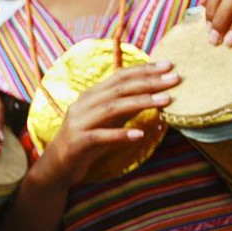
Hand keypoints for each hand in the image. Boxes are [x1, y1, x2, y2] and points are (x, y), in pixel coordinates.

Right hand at [36, 61, 178, 186]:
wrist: (57, 165)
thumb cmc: (86, 141)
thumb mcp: (106, 121)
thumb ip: (123, 108)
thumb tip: (150, 96)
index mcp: (91, 95)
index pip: (119, 76)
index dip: (144, 69)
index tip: (168, 65)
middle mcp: (84, 104)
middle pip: (119, 88)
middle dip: (149, 82)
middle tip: (174, 78)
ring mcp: (79, 122)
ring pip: (112, 108)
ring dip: (141, 102)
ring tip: (165, 101)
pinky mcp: (78, 141)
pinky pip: (101, 136)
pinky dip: (120, 134)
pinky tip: (139, 134)